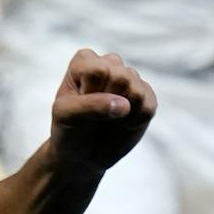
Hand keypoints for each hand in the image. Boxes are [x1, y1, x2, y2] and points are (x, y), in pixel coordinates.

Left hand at [48, 50, 155, 172]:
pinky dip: (134, 121)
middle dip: (107, 100)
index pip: (98, 70)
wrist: (83, 153)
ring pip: (137, 90)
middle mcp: (109, 64)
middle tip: (95, 112)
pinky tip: (122, 123)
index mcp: (85, 60)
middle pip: (121, 77)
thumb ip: (89, 105)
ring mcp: (130, 79)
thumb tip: (125, 105)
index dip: (90, 93)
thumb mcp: (65, 115)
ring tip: (108, 117)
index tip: (78, 103)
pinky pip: (148, 106)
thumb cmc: (69, 128)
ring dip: (121, 112)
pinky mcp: (146, 96)